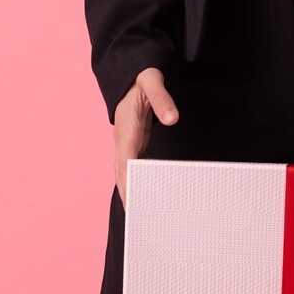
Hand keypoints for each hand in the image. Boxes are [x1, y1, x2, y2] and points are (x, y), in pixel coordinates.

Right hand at [114, 67, 179, 207]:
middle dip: (128, 195)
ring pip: (123, 173)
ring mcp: (125, 144)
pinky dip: (134, 184)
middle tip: (137, 218)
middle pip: (121, 173)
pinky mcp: (132, 145)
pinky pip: (130, 169)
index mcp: (127, 130)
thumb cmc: (141, 78)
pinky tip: (143, 196)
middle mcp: (123, 140)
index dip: (129, 182)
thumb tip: (172, 119)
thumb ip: (162, 99)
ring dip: (129, 193)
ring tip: (139, 215)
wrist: (129, 74)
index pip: (126, 161)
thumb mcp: (152, 82)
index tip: (134, 200)